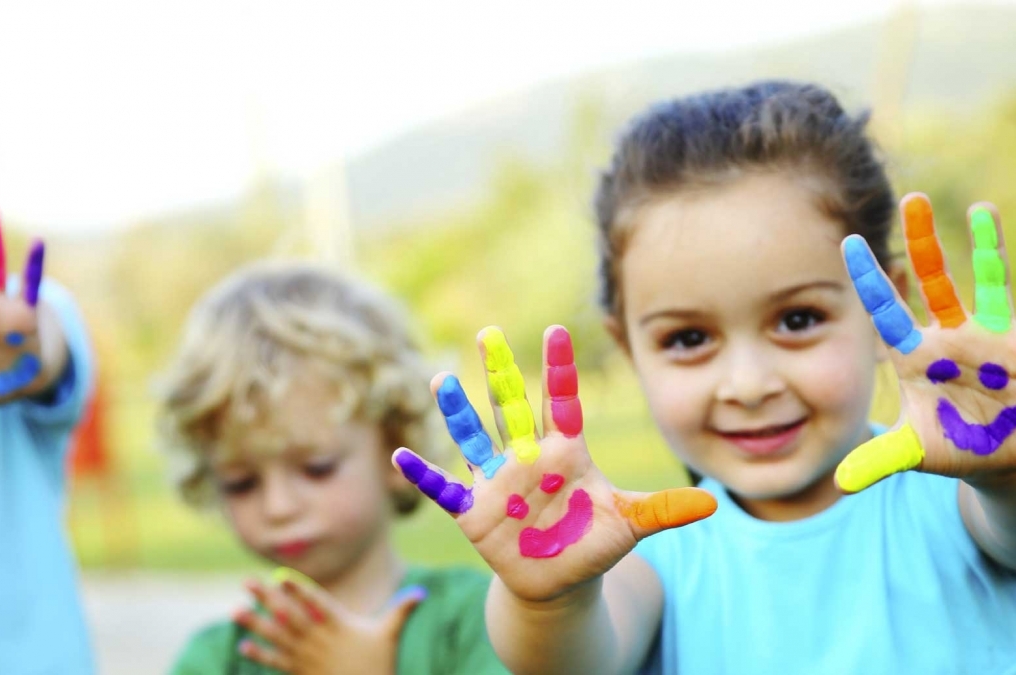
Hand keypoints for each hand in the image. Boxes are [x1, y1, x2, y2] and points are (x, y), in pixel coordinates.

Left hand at [234, 575, 425, 673]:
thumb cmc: (378, 665)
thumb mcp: (389, 635)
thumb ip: (401, 610)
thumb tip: (422, 591)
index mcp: (338, 626)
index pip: (315, 604)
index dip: (298, 590)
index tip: (281, 576)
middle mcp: (318, 640)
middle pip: (288, 615)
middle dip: (266, 598)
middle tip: (247, 582)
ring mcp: (306, 658)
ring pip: (276, 637)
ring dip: (254, 623)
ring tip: (235, 610)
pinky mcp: (300, 673)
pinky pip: (276, 662)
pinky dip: (260, 654)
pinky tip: (245, 643)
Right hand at [393, 326, 716, 602]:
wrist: (558, 576)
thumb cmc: (592, 542)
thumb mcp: (629, 525)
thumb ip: (663, 510)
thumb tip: (712, 503)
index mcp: (565, 451)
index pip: (562, 401)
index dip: (560, 369)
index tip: (556, 329)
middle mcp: (528, 457)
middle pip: (512, 408)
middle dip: (501, 373)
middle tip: (489, 334)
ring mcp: (498, 482)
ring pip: (474, 439)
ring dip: (458, 414)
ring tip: (441, 380)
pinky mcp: (474, 510)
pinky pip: (445, 488)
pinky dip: (424, 475)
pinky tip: (401, 456)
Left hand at [836, 193, 1015, 491]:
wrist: (1009, 456)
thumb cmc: (961, 448)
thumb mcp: (919, 453)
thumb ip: (881, 459)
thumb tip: (840, 482)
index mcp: (916, 356)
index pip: (888, 310)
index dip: (872, 279)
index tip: (851, 242)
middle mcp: (948, 336)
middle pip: (932, 279)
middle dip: (922, 242)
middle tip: (909, 198)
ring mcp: (988, 335)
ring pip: (983, 279)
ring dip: (982, 243)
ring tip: (975, 205)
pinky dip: (1010, 264)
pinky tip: (1000, 223)